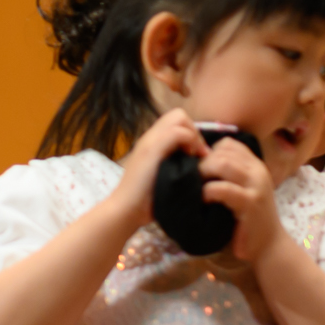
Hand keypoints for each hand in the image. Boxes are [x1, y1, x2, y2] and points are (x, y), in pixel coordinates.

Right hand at [106, 109, 208, 227]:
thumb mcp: (164, 176)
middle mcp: (149, 138)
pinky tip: (190, 160)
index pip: (176, 121)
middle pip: (178, 114)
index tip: (197, 155)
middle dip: (194, 131)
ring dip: (193, 135)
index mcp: (151, 143)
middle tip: (197, 154)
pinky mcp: (151, 150)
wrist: (126, 210)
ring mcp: (149, 142)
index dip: (191, 133)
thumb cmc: (145, 200)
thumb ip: (175, 164)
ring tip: (194, 156)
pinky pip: (178, 132)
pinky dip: (190, 142)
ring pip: (179, 117)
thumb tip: (198, 161)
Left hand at [202, 133, 283, 263]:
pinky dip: (207, 192)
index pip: (227, 144)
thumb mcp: (241, 190)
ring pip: (223, 163)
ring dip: (203, 173)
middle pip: (222, 151)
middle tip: (191, 180)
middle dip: (201, 163)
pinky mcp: (251, 203)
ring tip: (195, 188)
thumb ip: (227, 176)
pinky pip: (223, 189)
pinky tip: (202, 201)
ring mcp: (256, 185)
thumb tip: (197, 163)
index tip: (196, 168)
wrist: (268, 244)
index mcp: (254, 165)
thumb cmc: (247, 219)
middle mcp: (257, 171)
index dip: (207, 152)